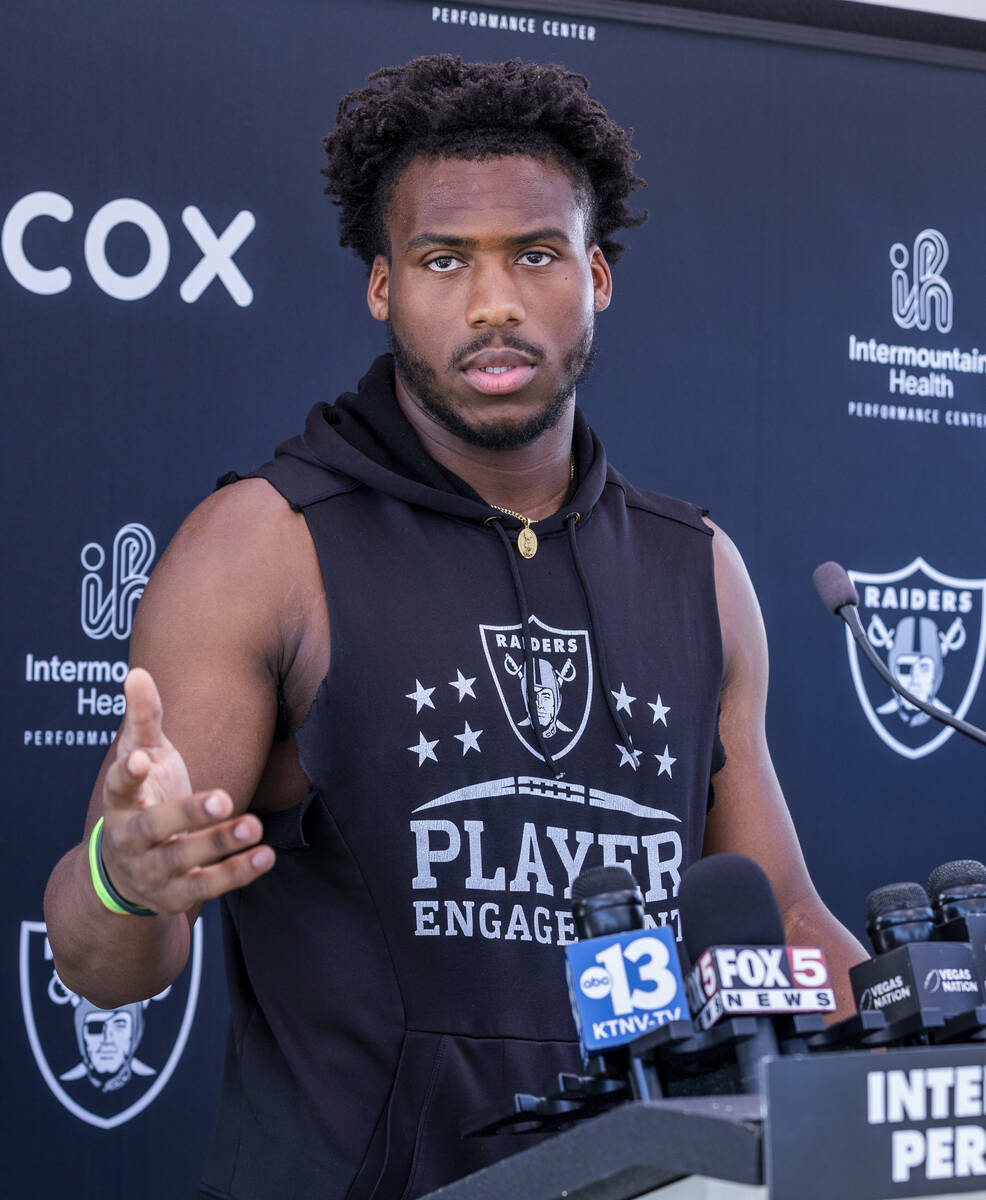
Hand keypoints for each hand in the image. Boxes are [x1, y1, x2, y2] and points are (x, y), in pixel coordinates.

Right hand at [98, 668, 274, 914]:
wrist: (125, 873)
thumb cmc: (143, 798)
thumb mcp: (141, 757)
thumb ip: (143, 719)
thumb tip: (137, 672)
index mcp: (120, 802)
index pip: (117, 787)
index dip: (127, 774)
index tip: (139, 760)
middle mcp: (131, 839)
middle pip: (154, 828)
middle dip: (188, 814)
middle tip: (223, 799)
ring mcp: (153, 870)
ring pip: (184, 861)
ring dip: (220, 845)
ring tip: (254, 826)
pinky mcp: (177, 895)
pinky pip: (208, 887)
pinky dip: (237, 873)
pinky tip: (265, 856)